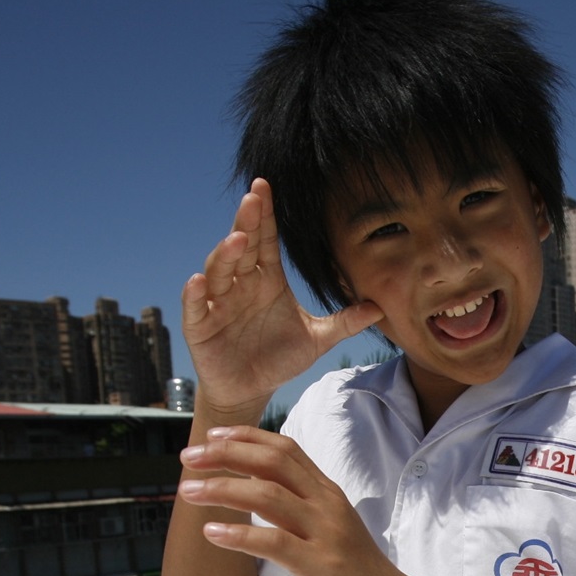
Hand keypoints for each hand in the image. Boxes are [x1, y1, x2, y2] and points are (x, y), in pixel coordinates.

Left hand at [179, 426, 407, 575]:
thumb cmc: (358, 574)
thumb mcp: (332, 528)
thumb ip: (302, 507)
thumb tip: (259, 492)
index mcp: (328, 493)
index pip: (285, 449)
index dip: (246, 437)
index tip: (211, 437)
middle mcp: (327, 505)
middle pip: (272, 462)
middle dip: (225, 454)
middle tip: (188, 458)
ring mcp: (326, 534)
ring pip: (267, 496)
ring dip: (222, 489)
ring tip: (188, 492)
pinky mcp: (321, 567)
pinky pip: (273, 542)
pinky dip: (238, 535)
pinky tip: (211, 533)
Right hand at [181, 178, 382, 412]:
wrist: (250, 389)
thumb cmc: (279, 357)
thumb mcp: (317, 339)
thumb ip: (345, 322)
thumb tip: (380, 307)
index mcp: (267, 279)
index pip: (265, 240)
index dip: (265, 214)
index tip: (265, 186)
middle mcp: (240, 284)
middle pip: (242, 247)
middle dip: (246, 222)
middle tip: (253, 197)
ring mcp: (217, 303)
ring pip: (219, 271)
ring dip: (226, 254)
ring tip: (238, 240)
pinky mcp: (200, 327)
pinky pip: (195, 307)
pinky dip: (195, 295)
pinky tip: (199, 282)